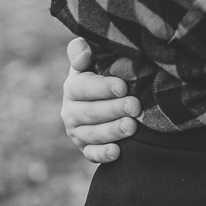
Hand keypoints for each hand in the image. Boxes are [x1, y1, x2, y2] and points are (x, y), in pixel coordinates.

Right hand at [61, 37, 139, 163]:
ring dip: (112, 131)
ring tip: (132, 126)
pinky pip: (92, 154)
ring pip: (93, 134)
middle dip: (113, 110)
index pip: (82, 87)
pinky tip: (118, 152)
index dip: (102, 87)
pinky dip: (103, 154)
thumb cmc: (104, 75)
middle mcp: (70, 111)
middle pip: (90, 112)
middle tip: (135, 106)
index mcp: (72, 87)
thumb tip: (83, 51)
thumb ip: (82, 51)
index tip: (123, 86)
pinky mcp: (86, 149)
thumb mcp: (93, 60)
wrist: (109, 100)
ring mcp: (77, 132)